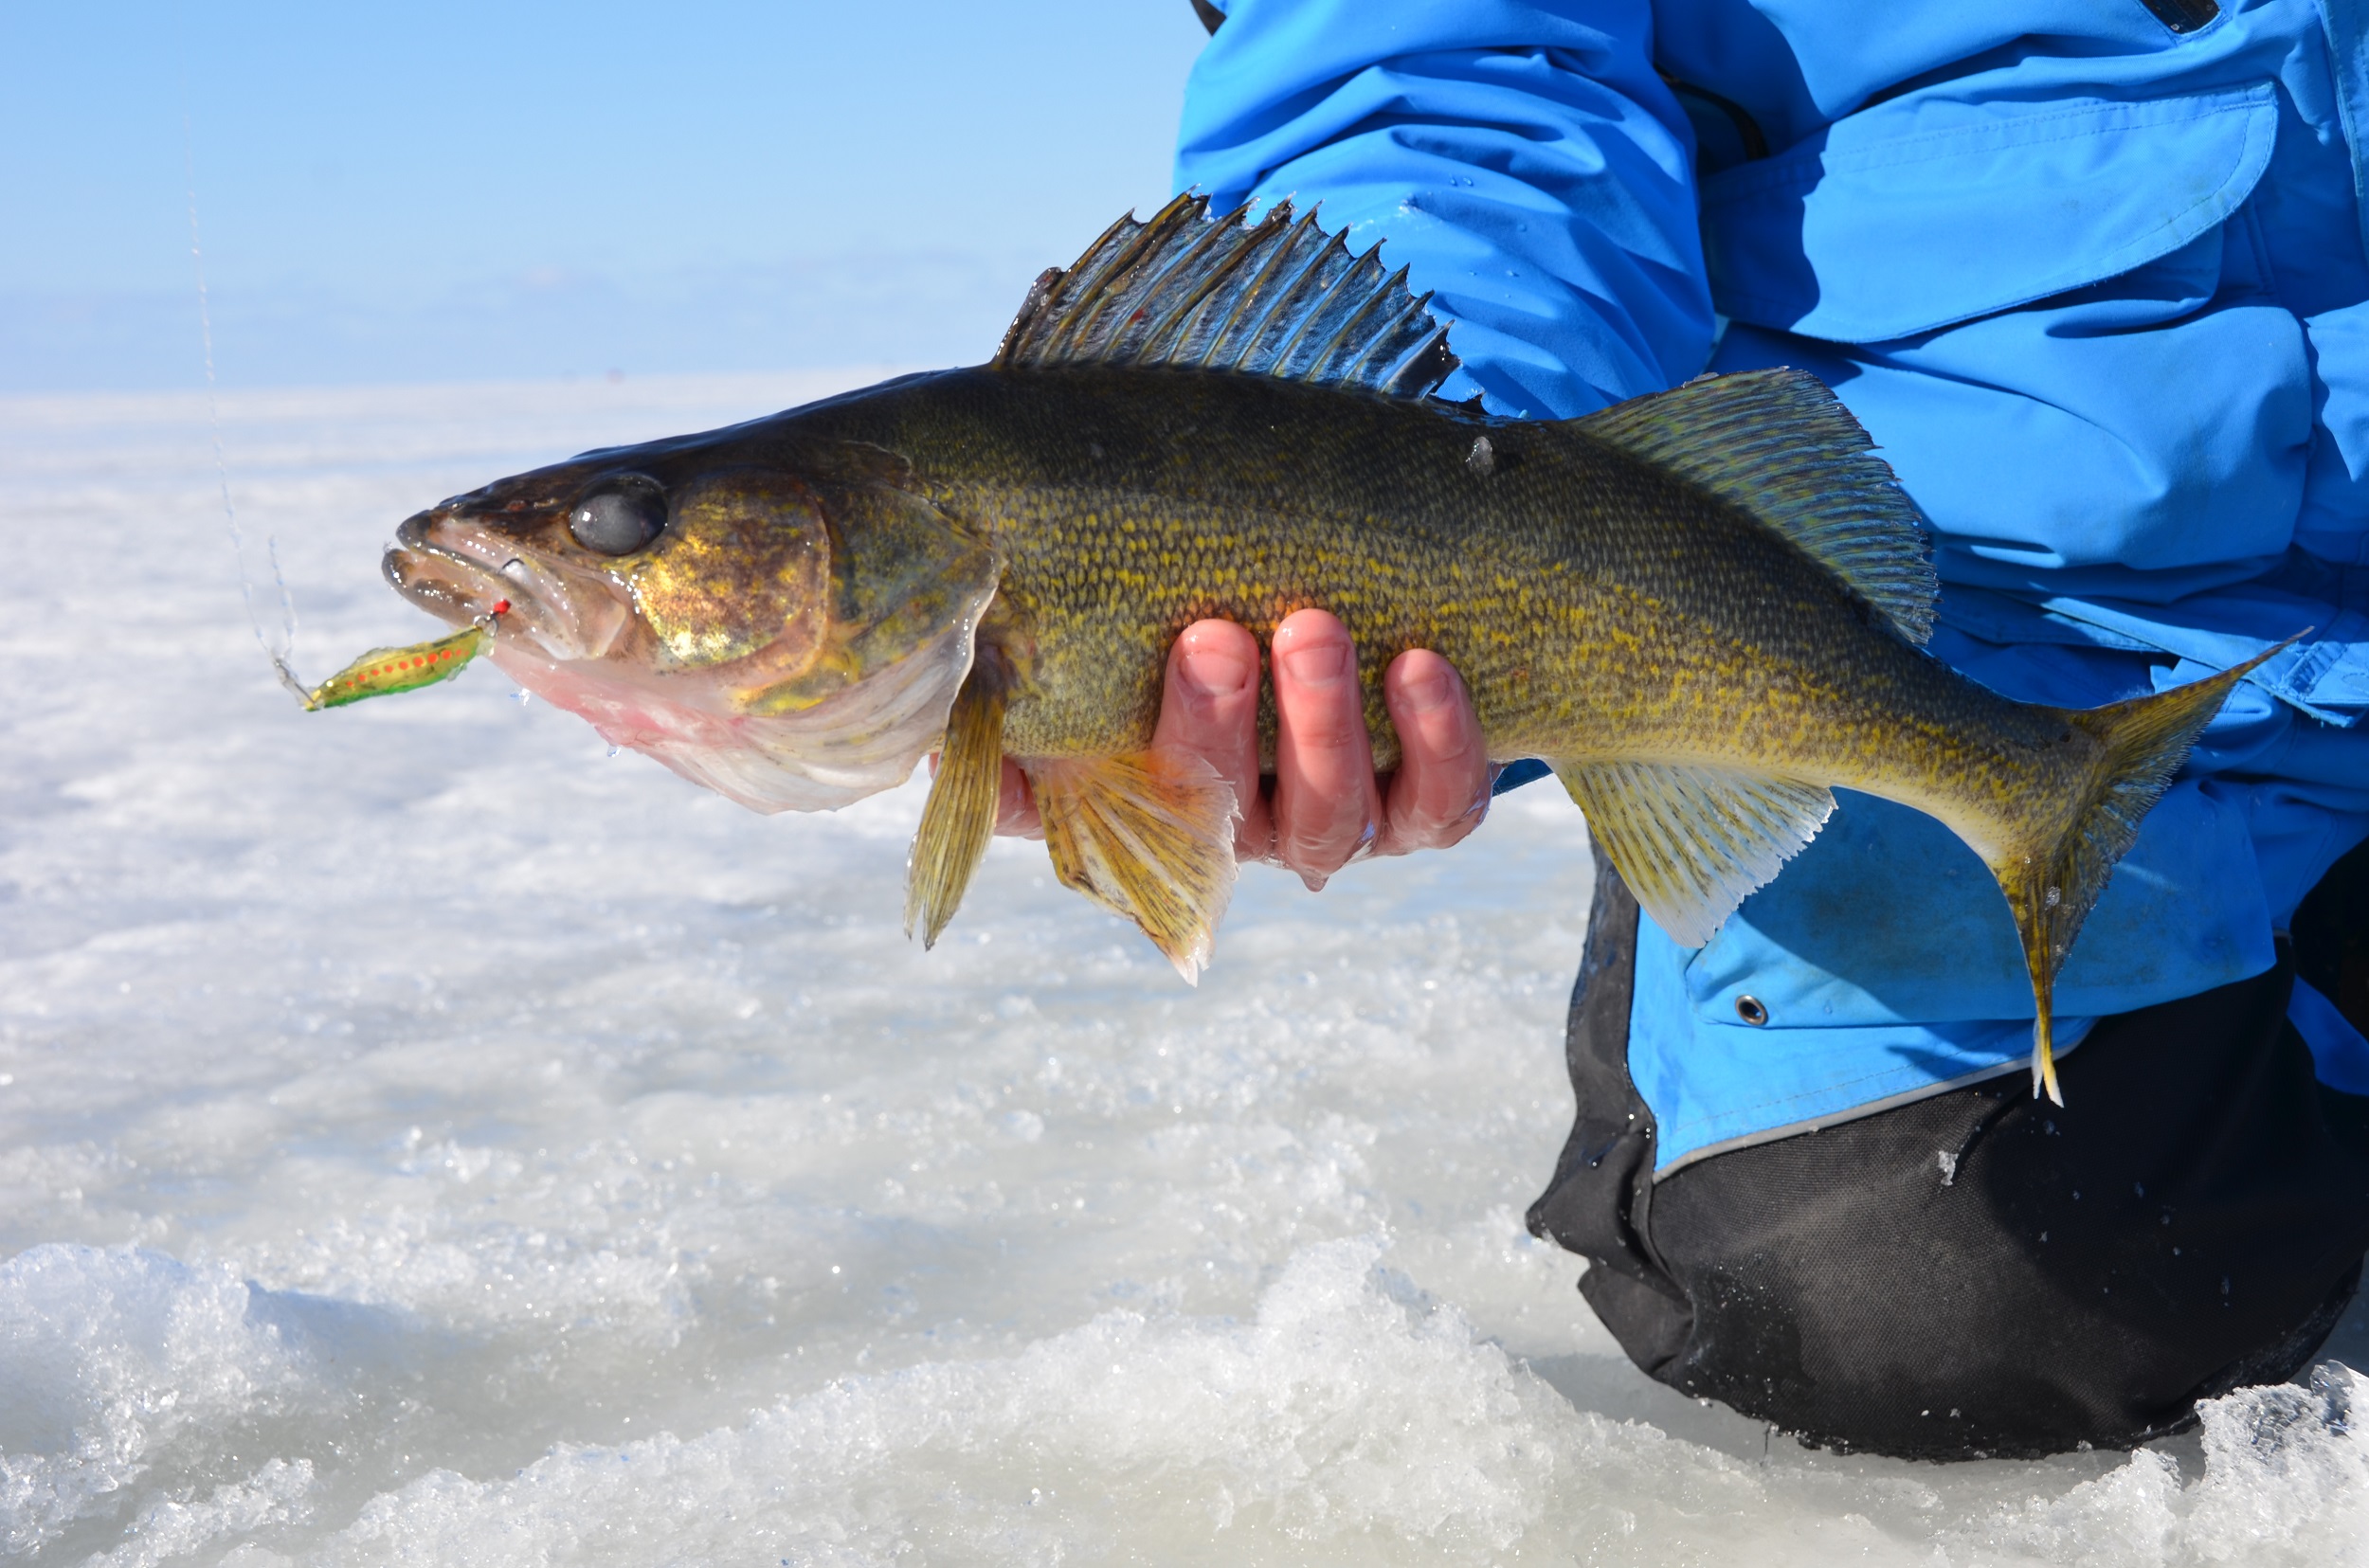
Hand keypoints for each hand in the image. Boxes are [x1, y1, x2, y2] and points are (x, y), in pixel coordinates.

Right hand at [993, 609, 1490, 888]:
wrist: (1334, 598)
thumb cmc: (1185, 624)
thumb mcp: (1102, 658)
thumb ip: (1022, 690)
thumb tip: (924, 716)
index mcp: (1159, 811)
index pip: (1115, 823)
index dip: (1099, 782)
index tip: (1092, 703)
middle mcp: (1247, 833)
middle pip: (1230, 815)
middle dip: (1215, 727)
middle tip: (1211, 635)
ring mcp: (1340, 824)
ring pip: (1336, 818)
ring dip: (1324, 723)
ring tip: (1312, 628)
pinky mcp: (1428, 804)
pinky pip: (1445, 801)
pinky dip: (1441, 739)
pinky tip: (1422, 664)